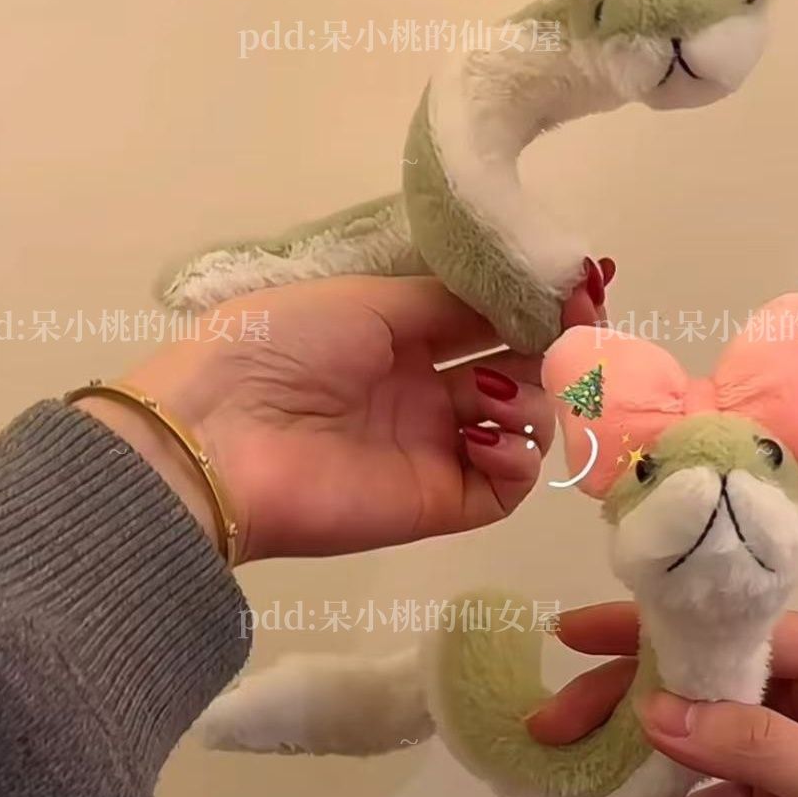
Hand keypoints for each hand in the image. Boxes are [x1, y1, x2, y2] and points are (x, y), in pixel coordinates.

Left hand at [79, 262, 611, 561]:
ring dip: (531, 400)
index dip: (534, 309)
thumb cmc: (283, 347)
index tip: (577, 294)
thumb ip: (451, 301)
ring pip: (525, 424)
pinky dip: (518, 458)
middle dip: (548, 351)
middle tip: (571, 337)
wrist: (221, 436)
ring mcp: (436, 447)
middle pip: (518, 369)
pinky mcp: (439, 502)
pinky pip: (508, 484)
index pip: (490, 322)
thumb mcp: (367, 300)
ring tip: (496, 394)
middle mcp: (427, 390)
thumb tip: (525, 294)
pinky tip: (486, 436)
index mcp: (403, 335)